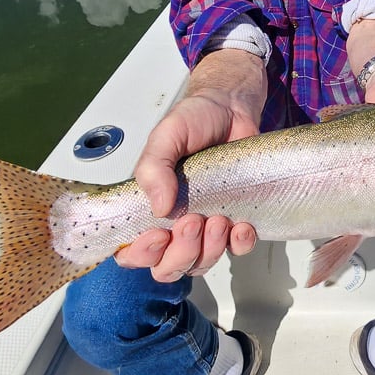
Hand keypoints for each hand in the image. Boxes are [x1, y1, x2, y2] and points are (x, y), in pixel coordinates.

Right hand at [114, 62, 262, 280]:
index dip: (142, 254)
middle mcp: (175, 222)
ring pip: (201, 263)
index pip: (132, 252)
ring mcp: (206, 225)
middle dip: (181, 252)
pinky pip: (237, 249)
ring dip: (209, 249)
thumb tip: (160, 207)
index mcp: (150, 206)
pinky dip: (239, 243)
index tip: (158, 234)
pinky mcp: (236, 220)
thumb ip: (153, 168)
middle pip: (169, 267)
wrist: (233, 108)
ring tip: (218, 218)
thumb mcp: (166, 137)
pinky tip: (241, 225)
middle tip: (194, 220)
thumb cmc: (194, 120)